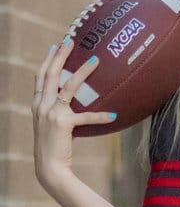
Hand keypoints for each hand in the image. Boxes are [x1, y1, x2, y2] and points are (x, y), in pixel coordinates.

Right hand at [32, 39, 115, 190]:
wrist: (49, 166)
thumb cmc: (54, 147)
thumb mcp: (51, 125)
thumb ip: (59, 112)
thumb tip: (74, 105)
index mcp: (38, 104)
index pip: (41, 76)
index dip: (48, 60)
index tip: (55, 46)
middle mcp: (42, 105)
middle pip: (50, 73)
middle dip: (60, 55)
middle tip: (70, 40)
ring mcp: (51, 113)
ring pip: (68, 86)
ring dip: (82, 71)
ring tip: (95, 60)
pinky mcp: (63, 124)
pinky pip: (85, 117)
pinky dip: (100, 116)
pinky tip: (114, 115)